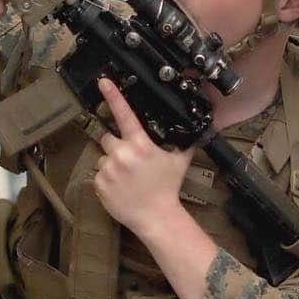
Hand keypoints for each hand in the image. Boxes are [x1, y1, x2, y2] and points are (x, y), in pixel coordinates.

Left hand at [92, 78, 193, 235]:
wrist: (156, 217)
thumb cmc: (168, 188)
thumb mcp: (179, 161)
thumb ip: (184, 142)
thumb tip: (199, 129)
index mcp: (141, 144)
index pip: (125, 114)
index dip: (113, 96)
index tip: (103, 82)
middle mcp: (122, 154)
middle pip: (108, 138)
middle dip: (117, 145)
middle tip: (130, 160)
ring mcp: (108, 169)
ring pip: (103, 157)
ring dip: (112, 163)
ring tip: (127, 178)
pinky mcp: (99, 184)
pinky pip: (98, 174)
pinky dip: (107, 179)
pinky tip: (120, 187)